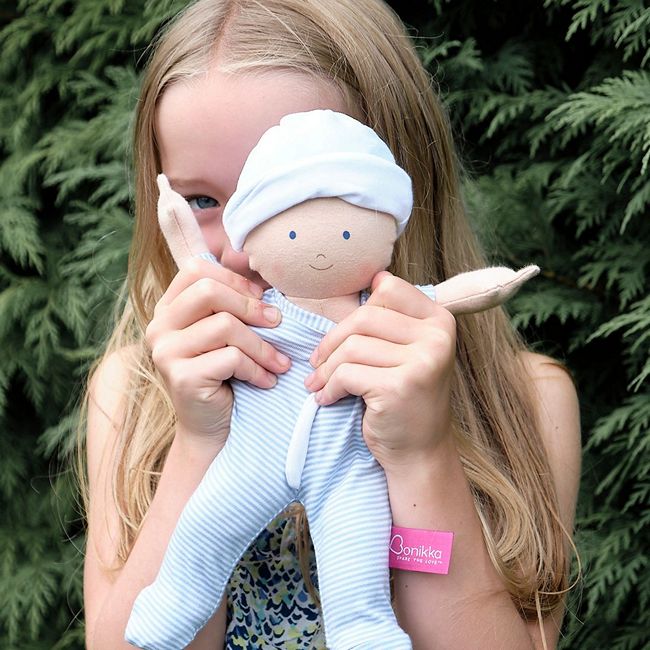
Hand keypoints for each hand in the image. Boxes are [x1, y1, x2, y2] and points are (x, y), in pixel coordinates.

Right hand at [145, 257, 290, 447]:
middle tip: (279, 324)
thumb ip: (232, 301)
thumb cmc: (224, 374)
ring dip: (262, 346)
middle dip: (252, 307)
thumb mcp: (226, 332)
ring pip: (226, 327)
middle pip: (209, 291)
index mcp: (168, 308)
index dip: (235, 280)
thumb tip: (252, 260)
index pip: (196, 270)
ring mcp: (165, 352)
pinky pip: (231, 358)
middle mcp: (159, 326)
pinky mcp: (181, 376)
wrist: (210, 426)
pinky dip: (257, 369)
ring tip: (280, 362)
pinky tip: (266, 380)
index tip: (261, 300)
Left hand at [304, 271, 455, 471]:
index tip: (345, 334)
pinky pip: (346, 374)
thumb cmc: (406, 398)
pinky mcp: (399, 387)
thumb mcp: (409, 352)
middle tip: (316, 362)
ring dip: (325, 368)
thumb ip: (393, 320)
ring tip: (318, 383)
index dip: (359, 309)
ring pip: (351, 347)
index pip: (388, 289)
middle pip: (364, 317)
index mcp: (440, 321)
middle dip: (332, 341)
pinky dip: (329, 388)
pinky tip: (327, 399)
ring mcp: (422, 362)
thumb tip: (374, 277)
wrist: (420, 451)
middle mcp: (437, 338)